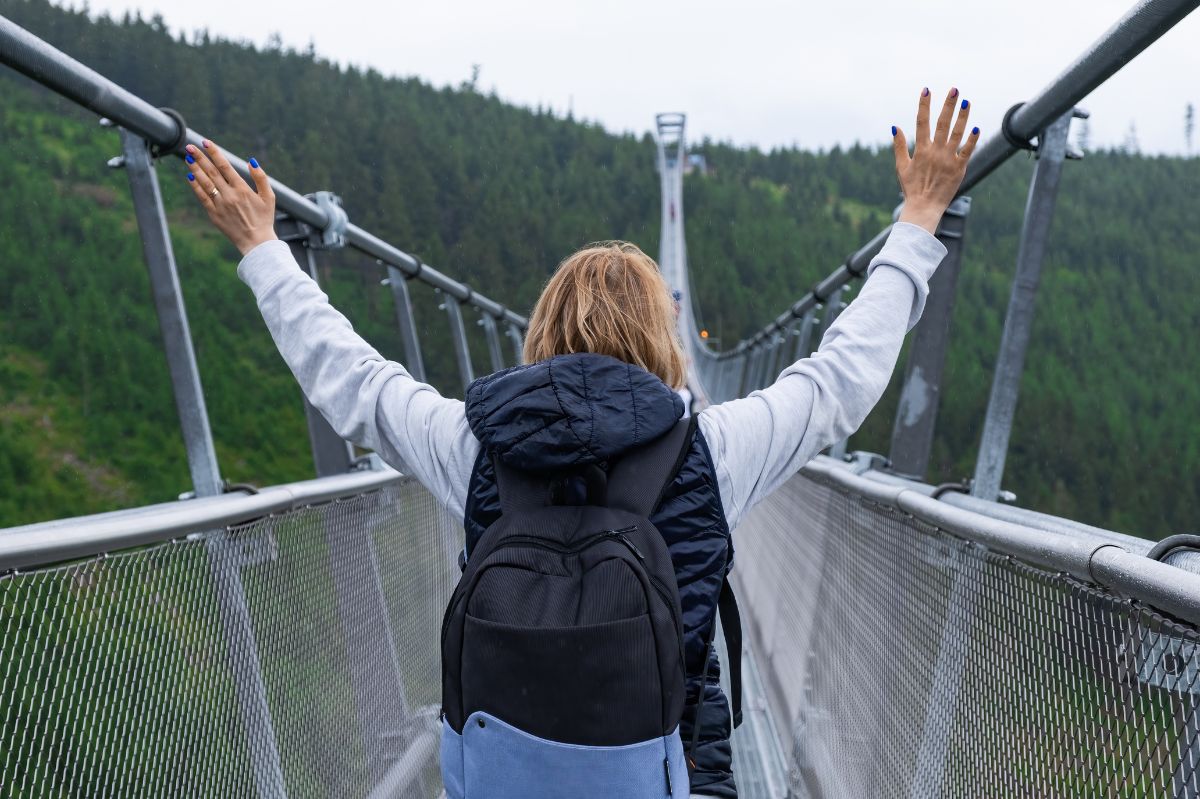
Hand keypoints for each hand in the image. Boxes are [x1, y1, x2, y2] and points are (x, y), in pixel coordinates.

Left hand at [184, 139, 277, 255]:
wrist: (256, 242)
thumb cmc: (264, 219)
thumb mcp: (269, 197)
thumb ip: (261, 178)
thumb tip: (251, 161)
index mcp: (242, 189)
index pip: (225, 166)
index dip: (215, 153)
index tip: (206, 142)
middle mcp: (229, 195)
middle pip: (211, 172)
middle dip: (200, 157)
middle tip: (190, 146)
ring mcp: (220, 205)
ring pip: (204, 183)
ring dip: (195, 169)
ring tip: (188, 158)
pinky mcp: (214, 214)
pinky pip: (202, 197)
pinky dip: (195, 186)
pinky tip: (190, 176)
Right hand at [891, 88, 979, 234]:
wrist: (924, 207)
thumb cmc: (912, 188)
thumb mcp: (901, 167)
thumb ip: (899, 146)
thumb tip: (894, 127)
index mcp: (920, 150)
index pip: (922, 122)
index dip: (923, 105)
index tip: (926, 90)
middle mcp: (935, 152)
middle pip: (942, 123)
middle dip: (948, 105)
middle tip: (954, 89)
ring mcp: (948, 159)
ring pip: (957, 133)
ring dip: (962, 117)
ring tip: (966, 102)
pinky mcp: (959, 168)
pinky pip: (967, 151)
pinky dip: (972, 140)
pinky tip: (976, 128)